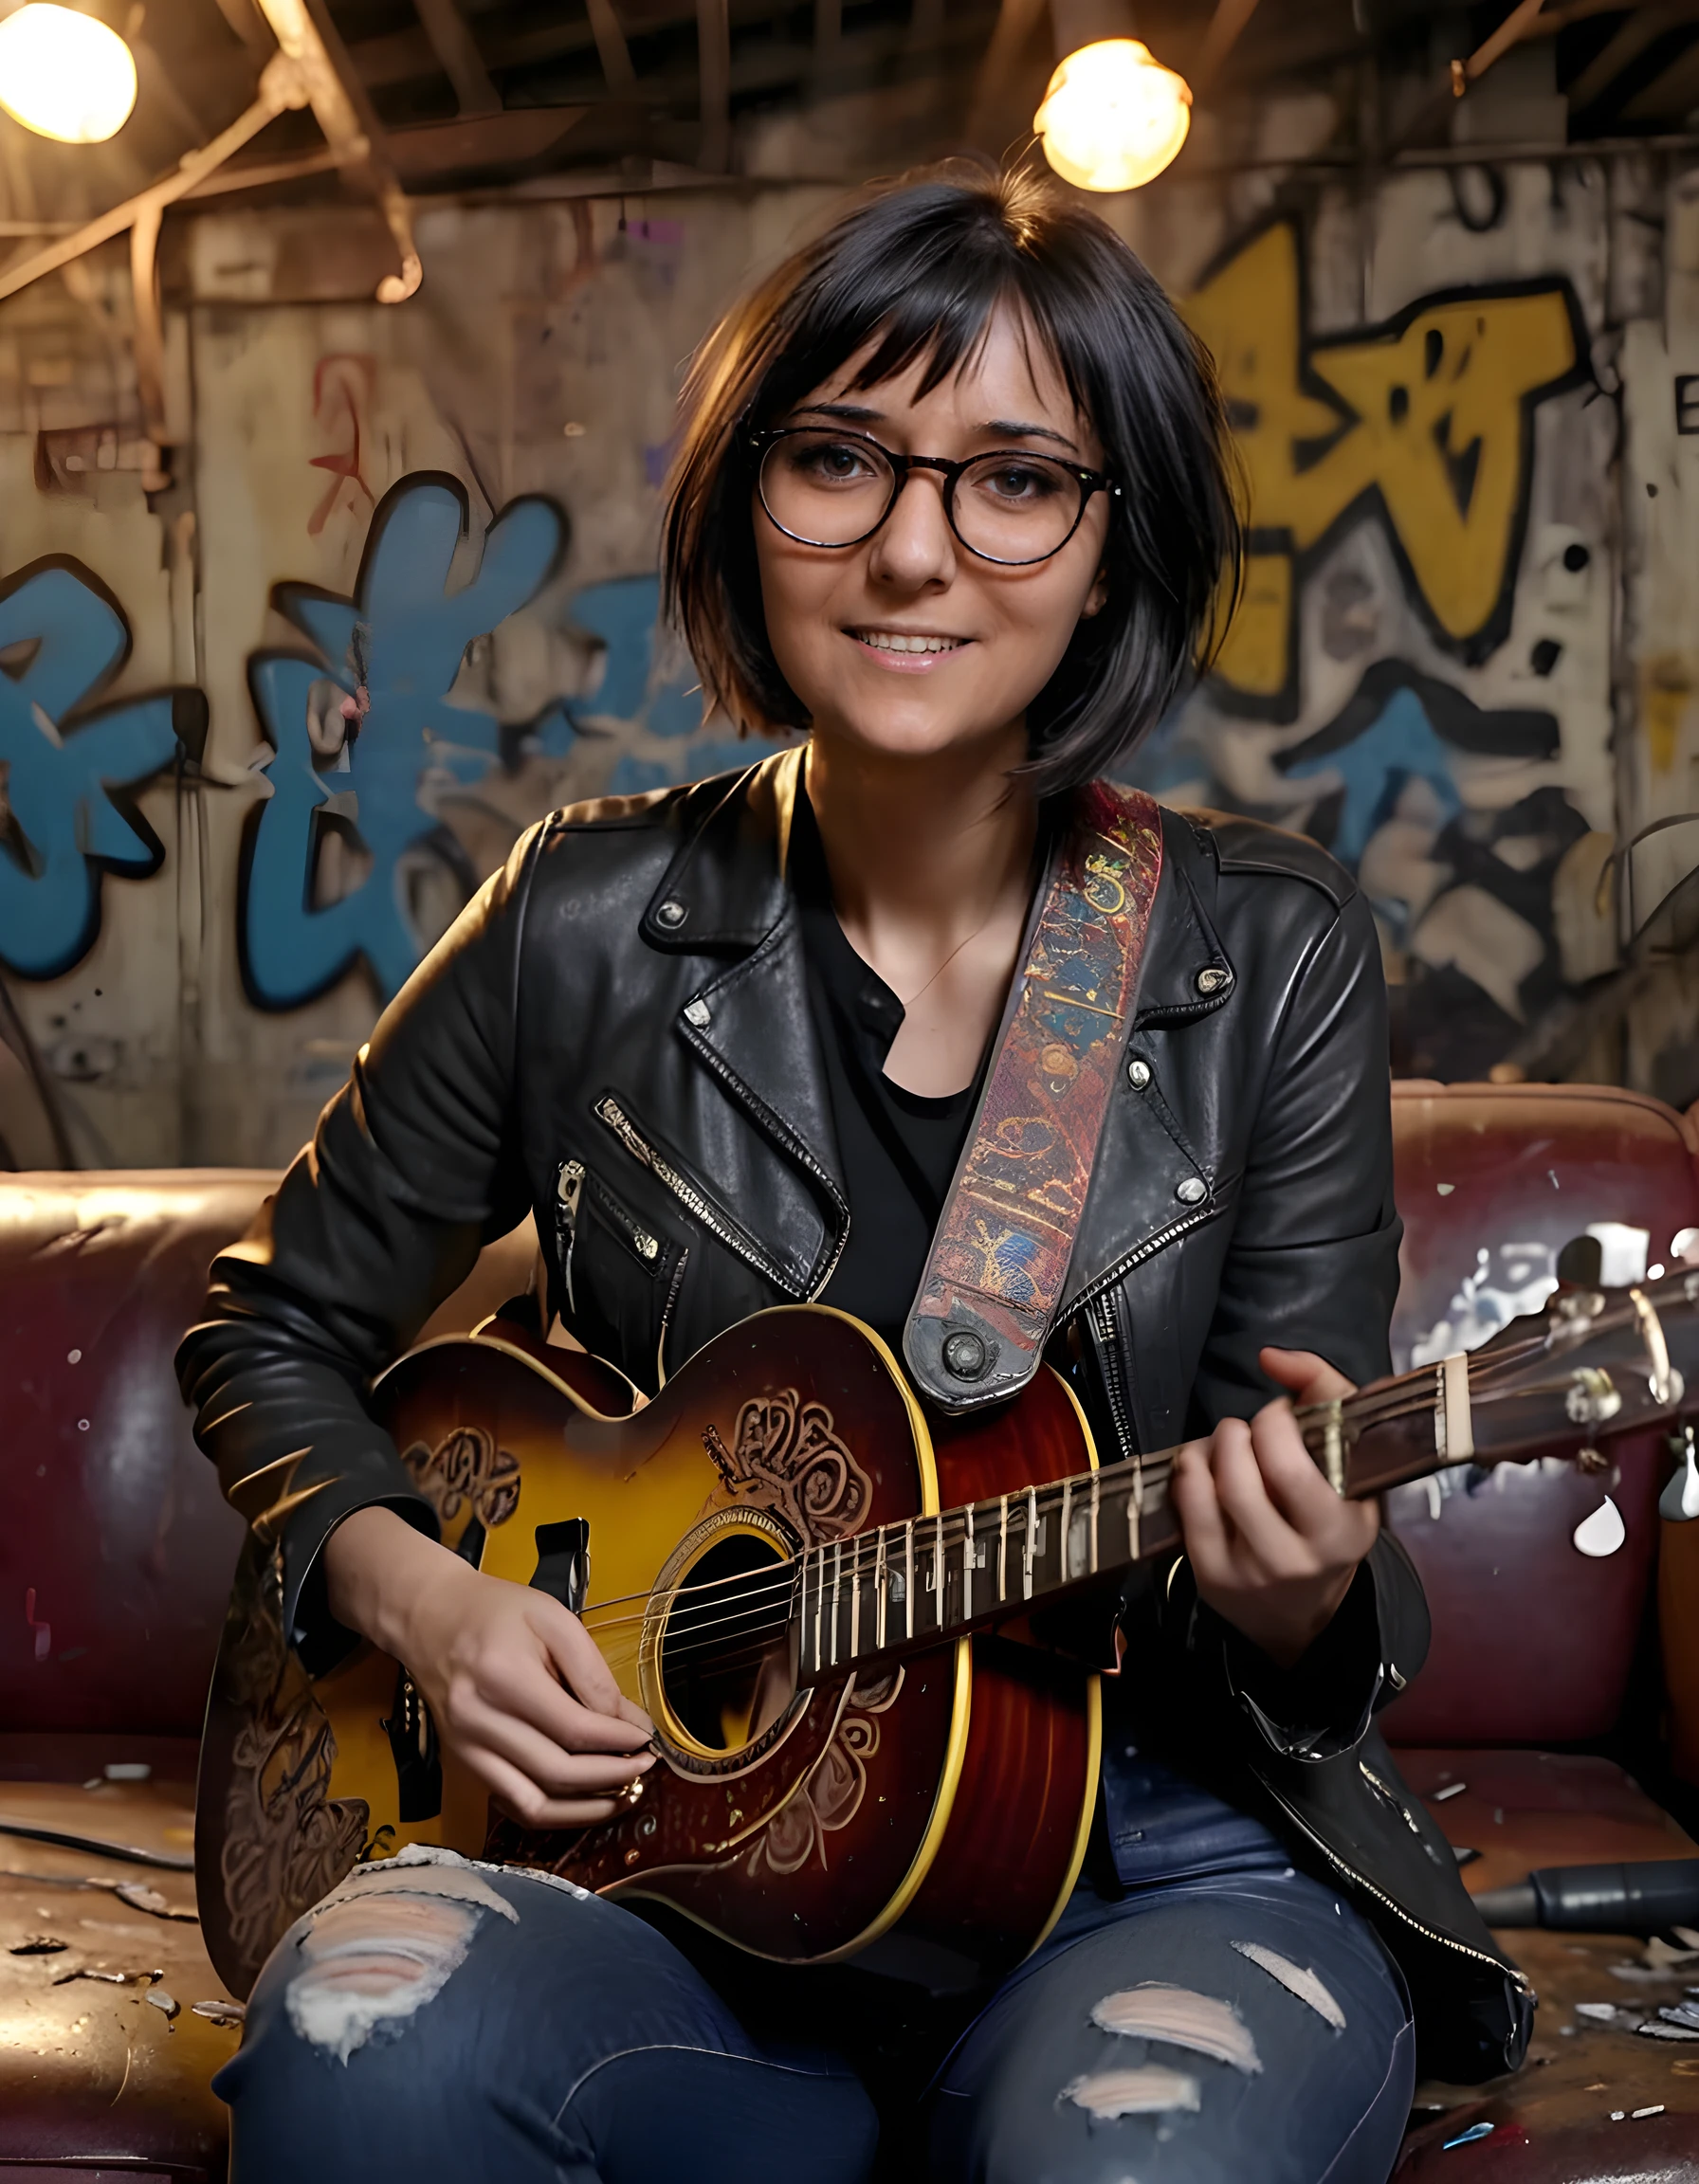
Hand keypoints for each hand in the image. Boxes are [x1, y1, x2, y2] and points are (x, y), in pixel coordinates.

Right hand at [324, 1506, 653, 1827]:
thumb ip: (592, 1672)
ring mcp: (466, 1749)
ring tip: (623, 1793)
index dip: (619, 1741)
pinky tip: (584, 1802)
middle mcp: (478, 1721)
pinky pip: (511, 1806)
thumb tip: (629, 1721)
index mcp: (503, 1677)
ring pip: (533, 1805)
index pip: (574, 1729)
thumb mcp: (553, 1619)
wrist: (430, 1618)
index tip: (647, 1739)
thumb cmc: (494, 1612)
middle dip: (611, 1777)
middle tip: (645, 1767)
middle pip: (557, 1773)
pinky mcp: (464, 1764)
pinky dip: (553, 1813)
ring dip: (585, 1809)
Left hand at [1169, 1348, 1377, 1671]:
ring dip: (1207, 1449)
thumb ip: (1324, 1393)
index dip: (1275, 1424)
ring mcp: (1248, 1572)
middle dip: (1237, 1433)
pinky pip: (1185, 1510)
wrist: (1307, 1610)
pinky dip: (1187, 1474)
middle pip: (1242, 1477)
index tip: (1279, 1415)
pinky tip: (1202, 1469)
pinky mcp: (1211, 1578)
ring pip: (1208, 1490)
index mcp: (1341, 1530)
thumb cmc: (1330, 1519)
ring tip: (1224, 1445)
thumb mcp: (1351, 1462)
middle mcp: (1295, 1558)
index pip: (1292, 1469)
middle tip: (1248, 1430)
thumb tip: (1272, 1355)